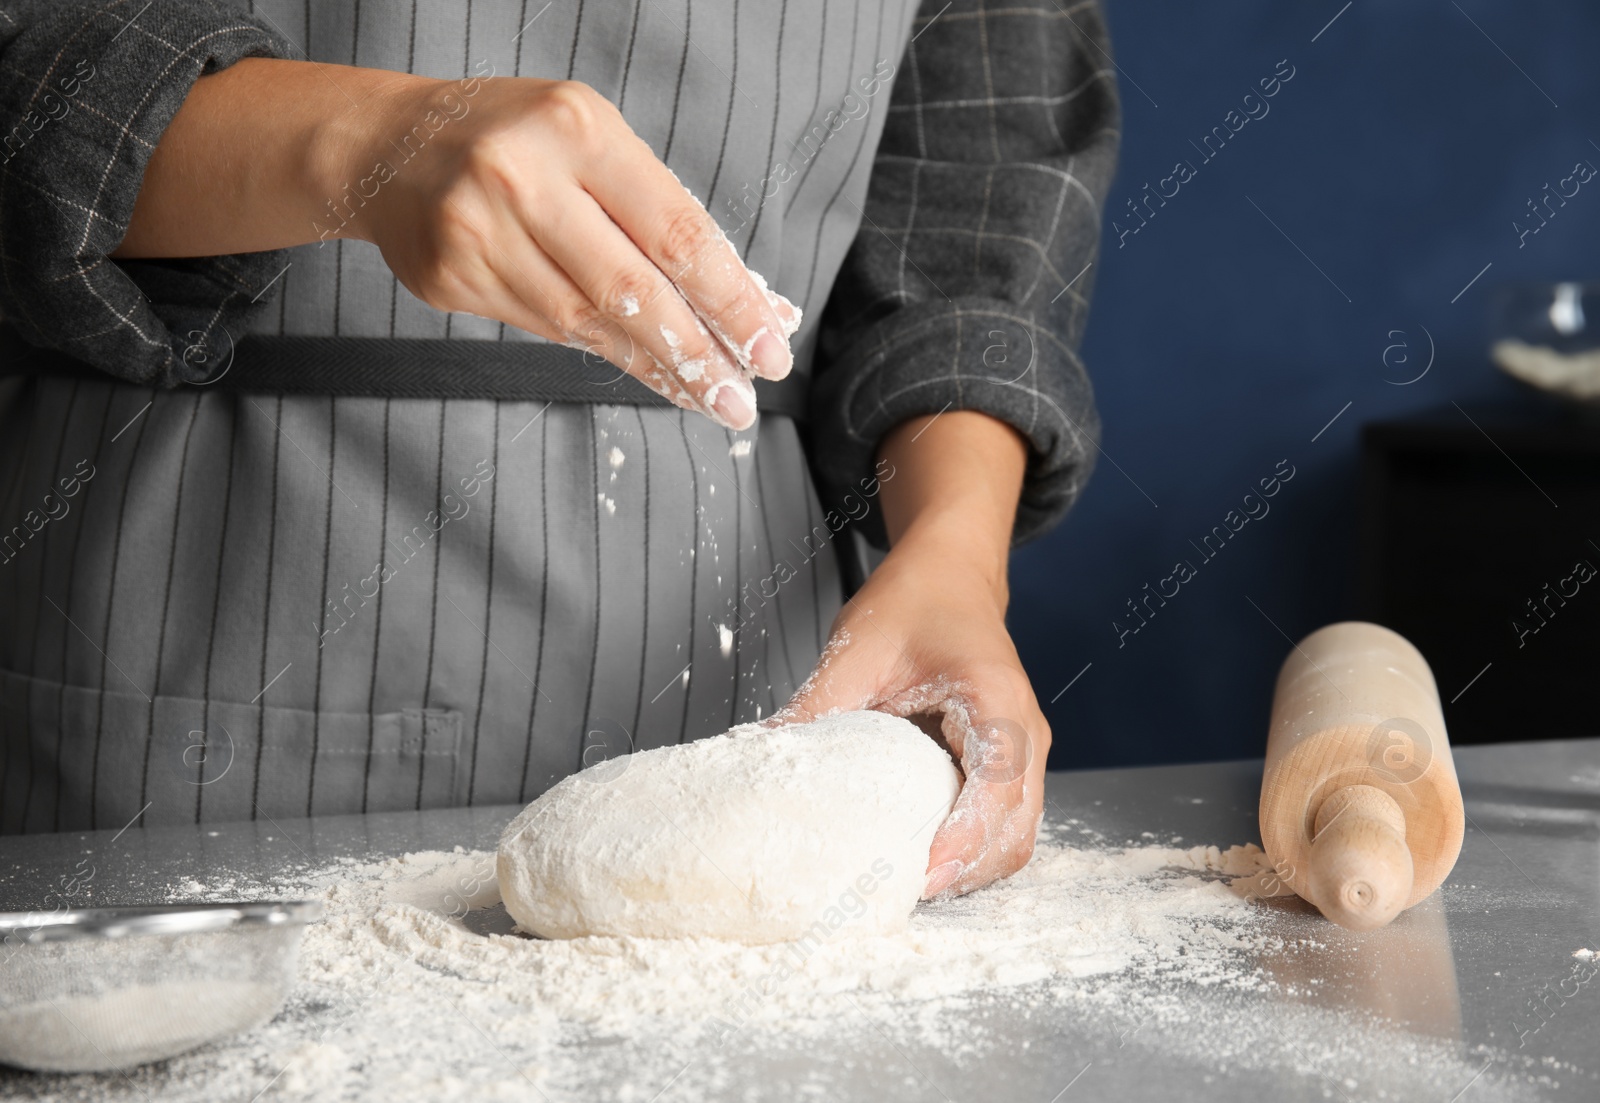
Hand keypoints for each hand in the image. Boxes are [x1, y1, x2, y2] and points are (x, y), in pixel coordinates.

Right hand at [116, 60, 797, 429]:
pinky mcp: (451, 281)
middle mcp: (521, 178)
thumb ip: (667, 216)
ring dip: (660, 368)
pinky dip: (610, 355)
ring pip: (590, 323)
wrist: (389, 146)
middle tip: (744, 398)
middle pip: (633, 289)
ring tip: (709, 398)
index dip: (730, 298)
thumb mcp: (596, 144)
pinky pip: (550, 331)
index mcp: (576, 129)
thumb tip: (756, 300)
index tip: (770, 345)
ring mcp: (478, 232)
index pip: (675, 230)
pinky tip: (651, 373)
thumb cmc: (517, 139)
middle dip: (701, 352)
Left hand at [774, 412, 1048, 898]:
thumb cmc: (914, 601)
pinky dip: (971, 850)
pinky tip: (921, 857)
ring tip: (904, 885)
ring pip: (1016, 836)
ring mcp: (1025, 750)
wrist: (949, 574)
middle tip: (897, 896)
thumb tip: (760, 759)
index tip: (921, 878)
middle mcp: (1024, 730)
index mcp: (994, 697)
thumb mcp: (856, 648)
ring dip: (970, 868)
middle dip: (965, 871)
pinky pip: (1004, 823)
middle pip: (1016, 829)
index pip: (995, 785)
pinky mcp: (1009, 763)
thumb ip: (816, 707)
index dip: (963, 840)